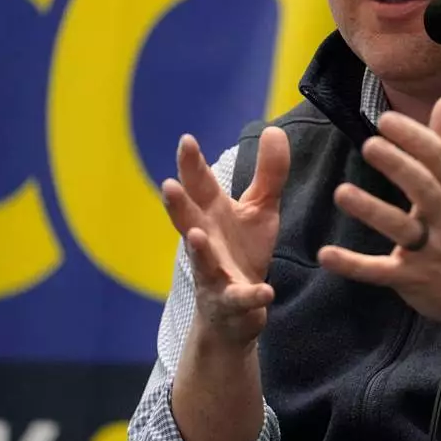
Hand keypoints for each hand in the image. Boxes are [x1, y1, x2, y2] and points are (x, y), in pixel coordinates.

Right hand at [162, 129, 289, 346]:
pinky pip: (241, 299)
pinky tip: (265, 291)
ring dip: (197, 250)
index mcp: (212, 215)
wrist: (237, 312)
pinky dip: (251, 296)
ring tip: (195, 236)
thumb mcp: (260, 209)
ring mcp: (214, 273)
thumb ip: (268, 173)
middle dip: (177, 204)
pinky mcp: (232, 302)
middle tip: (167, 185)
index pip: (199, 186)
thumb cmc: (242, 252)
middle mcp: (206, 242)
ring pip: (202, 261)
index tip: (186, 140)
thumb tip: (273, 129)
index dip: (191, 164)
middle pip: (188, 220)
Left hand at [318, 95, 440, 335]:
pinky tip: (326, 254)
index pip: (438, 158)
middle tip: (369, 145)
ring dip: (371, 211)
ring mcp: (429, 250)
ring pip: (401, 229)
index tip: (385, 120)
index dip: (413, 137)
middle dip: (398, 165)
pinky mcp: (412, 279)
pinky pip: (380, 272)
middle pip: (423, 187)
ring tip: (341, 192)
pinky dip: (353, 266)